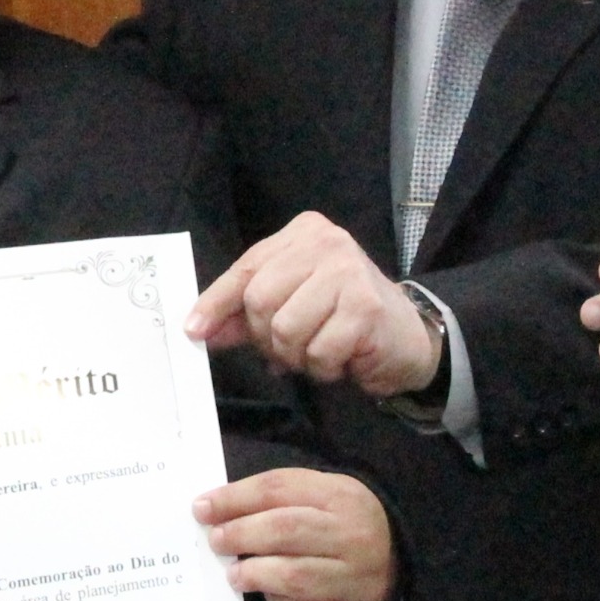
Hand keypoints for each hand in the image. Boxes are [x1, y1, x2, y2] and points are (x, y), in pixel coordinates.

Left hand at [184, 213, 439, 399]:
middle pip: (259, 300)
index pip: (245, 269)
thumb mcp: (289, 305)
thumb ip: (245, 314)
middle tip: (291, 347)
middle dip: (267, 337)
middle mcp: (326, 242)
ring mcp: (348, 271)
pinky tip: (343, 357)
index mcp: (302, 234)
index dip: (215, 303)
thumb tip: (199, 329)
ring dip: (297, 356)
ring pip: (285, 329)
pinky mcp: (365, 306)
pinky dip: (324, 367)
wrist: (406, 336)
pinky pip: (318, 351)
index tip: (193, 331)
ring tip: (319, 350)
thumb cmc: (341, 317)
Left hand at [196, 469, 397, 600]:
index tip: (203, 508)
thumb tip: (215, 508)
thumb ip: (273, 497)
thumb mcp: (318, 494)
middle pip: (285, 530)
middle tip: (216, 540)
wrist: (395, 564)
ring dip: (254, 574)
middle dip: (241, 534)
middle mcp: (350, 536)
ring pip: (293, 576)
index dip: (235, 498)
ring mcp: (352, 579)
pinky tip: (268, 594)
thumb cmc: (339, 523)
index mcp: (340, 497)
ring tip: (234, 573)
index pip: (279, 490)